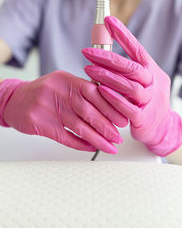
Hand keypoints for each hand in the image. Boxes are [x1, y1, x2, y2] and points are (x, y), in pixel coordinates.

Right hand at [0, 70, 127, 153]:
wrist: (14, 100)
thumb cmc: (43, 93)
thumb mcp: (62, 84)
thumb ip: (82, 92)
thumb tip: (109, 107)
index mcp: (66, 79)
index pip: (94, 93)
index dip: (110, 108)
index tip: (122, 119)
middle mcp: (57, 91)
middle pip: (88, 111)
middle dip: (107, 126)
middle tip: (118, 137)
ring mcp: (47, 107)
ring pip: (79, 126)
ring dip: (97, 139)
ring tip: (109, 146)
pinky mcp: (40, 123)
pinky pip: (65, 137)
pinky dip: (80, 144)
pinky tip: (91, 147)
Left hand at [82, 16, 181, 155]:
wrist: (161, 128)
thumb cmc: (146, 101)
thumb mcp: (143, 81)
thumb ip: (128, 71)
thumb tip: (104, 55)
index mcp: (152, 71)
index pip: (137, 49)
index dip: (123, 34)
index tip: (108, 21)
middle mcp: (153, 83)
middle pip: (131, 67)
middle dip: (108, 57)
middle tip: (87, 52)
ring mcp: (150, 100)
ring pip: (130, 86)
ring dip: (108, 77)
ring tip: (89, 69)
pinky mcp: (143, 118)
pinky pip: (127, 107)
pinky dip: (113, 98)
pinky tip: (100, 90)